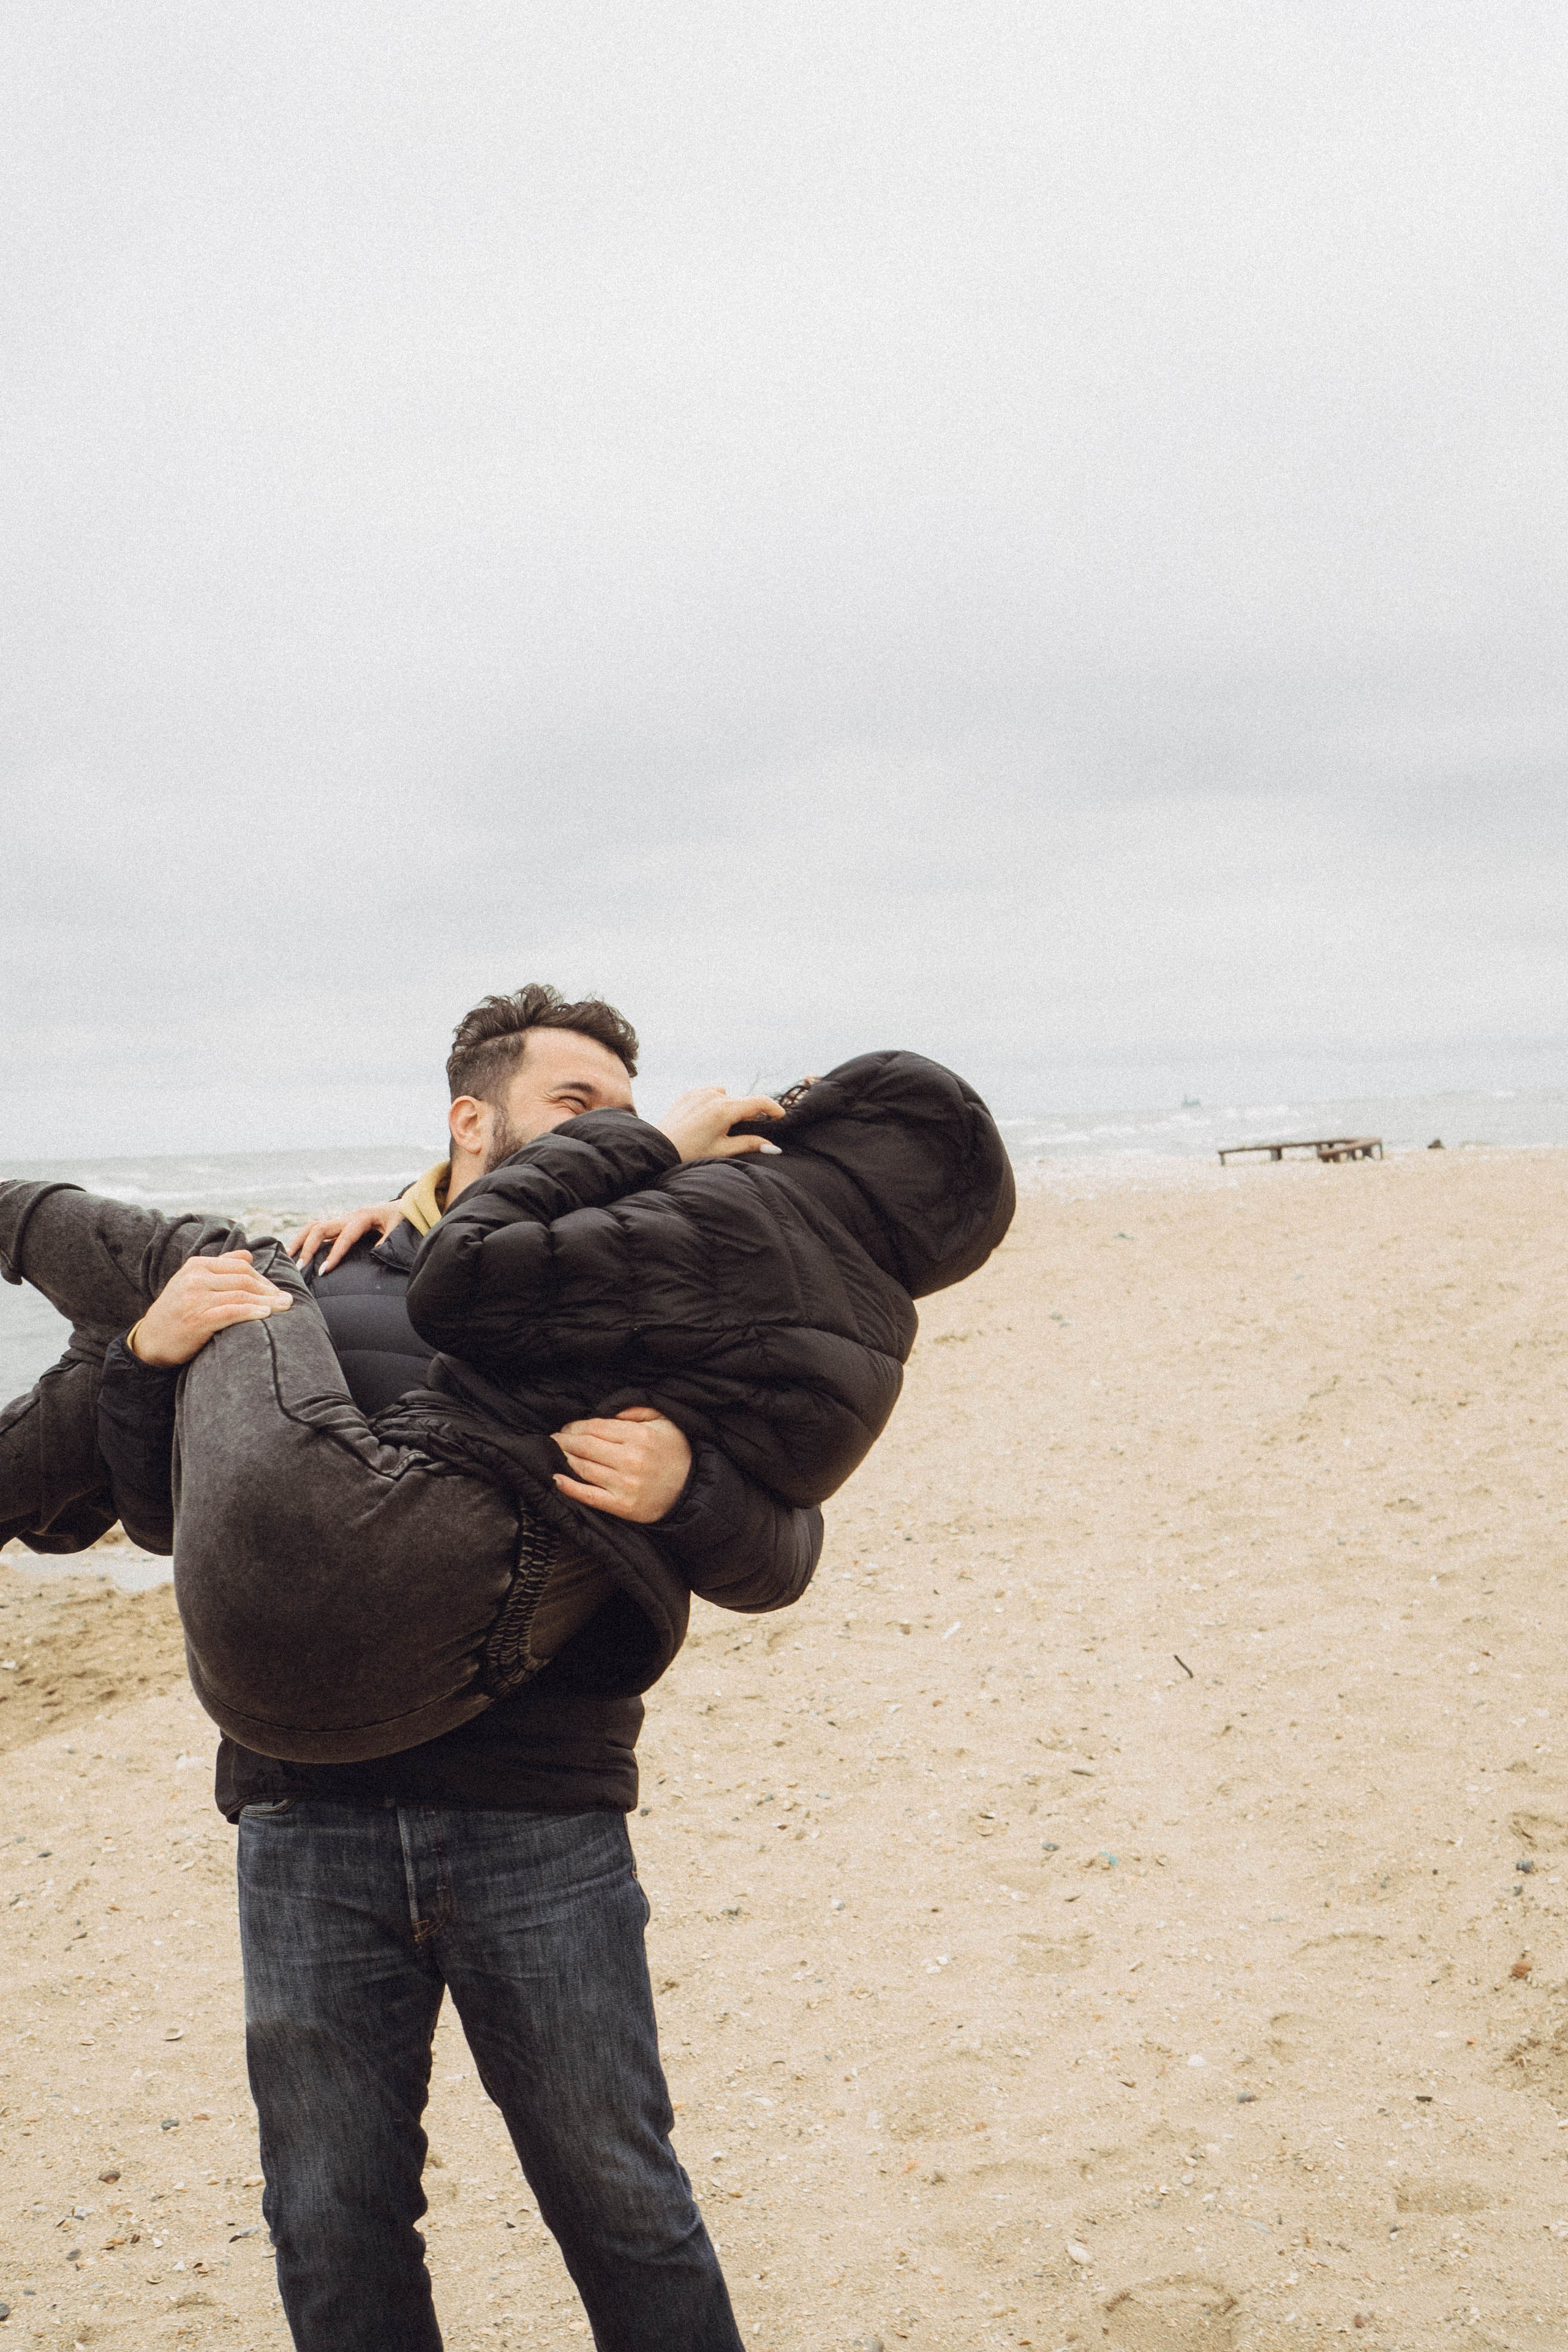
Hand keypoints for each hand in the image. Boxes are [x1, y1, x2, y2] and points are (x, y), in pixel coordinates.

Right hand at [129, 1251, 293, 1367]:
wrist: (150, 1341)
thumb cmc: (177, 1312)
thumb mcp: (192, 1282)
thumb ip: (220, 1267)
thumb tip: (248, 1255)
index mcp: (196, 1265)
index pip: (240, 1266)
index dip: (263, 1278)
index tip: (276, 1291)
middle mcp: (195, 1278)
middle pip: (244, 1279)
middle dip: (269, 1289)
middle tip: (287, 1300)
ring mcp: (195, 1298)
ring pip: (241, 1294)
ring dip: (268, 1301)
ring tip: (285, 1307)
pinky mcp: (197, 1318)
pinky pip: (231, 1311)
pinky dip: (252, 1311)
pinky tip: (266, 1314)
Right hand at [286, 1200, 408, 1274]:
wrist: (403, 1205)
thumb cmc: (399, 1217)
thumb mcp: (397, 1228)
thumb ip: (387, 1241)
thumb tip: (374, 1255)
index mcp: (362, 1218)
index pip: (344, 1237)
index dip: (333, 1254)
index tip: (323, 1271)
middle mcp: (347, 1217)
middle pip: (320, 1228)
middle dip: (308, 1247)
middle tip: (300, 1267)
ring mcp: (342, 1220)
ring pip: (314, 1226)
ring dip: (300, 1241)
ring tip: (288, 1257)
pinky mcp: (339, 1224)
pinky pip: (318, 1229)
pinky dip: (305, 1239)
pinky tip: (296, 1251)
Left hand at [552, 1406, 692, 1522]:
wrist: (692, 1489)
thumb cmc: (675, 1452)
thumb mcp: (664, 1421)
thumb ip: (636, 1410)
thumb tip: (606, 1410)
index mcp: (640, 1436)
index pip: (596, 1427)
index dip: (576, 1426)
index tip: (567, 1427)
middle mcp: (631, 1460)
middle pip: (585, 1446)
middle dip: (564, 1441)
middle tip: (554, 1439)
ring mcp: (625, 1485)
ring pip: (584, 1468)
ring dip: (564, 1459)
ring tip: (554, 1453)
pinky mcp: (623, 1506)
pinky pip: (589, 1496)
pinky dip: (570, 1487)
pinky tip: (556, 1479)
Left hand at [655, 1086, 784, 1161]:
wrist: (658, 1147)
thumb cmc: (690, 1152)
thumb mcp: (722, 1150)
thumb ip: (749, 1144)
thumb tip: (773, 1146)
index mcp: (724, 1110)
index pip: (758, 1102)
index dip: (772, 1108)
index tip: (780, 1116)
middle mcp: (713, 1096)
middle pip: (742, 1101)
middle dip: (747, 1114)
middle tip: (741, 1132)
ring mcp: (700, 1092)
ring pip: (727, 1096)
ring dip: (730, 1107)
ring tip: (719, 1127)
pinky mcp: (689, 1093)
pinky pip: (710, 1093)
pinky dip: (714, 1103)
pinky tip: (705, 1120)